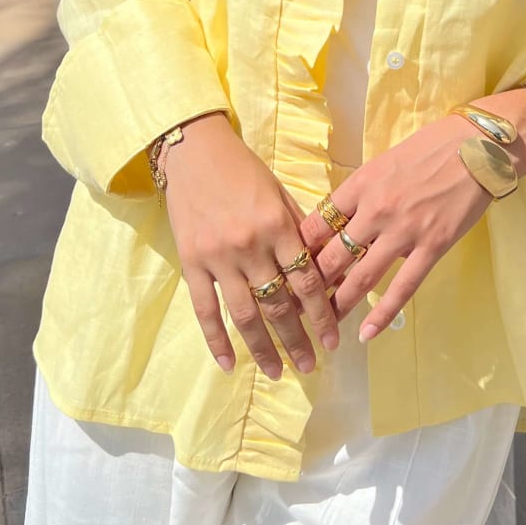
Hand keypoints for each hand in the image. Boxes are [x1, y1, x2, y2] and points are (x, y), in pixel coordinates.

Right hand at [163, 114, 338, 378]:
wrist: (194, 152)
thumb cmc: (244, 170)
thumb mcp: (280, 193)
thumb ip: (301, 231)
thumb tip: (326, 269)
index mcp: (278, 226)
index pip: (307, 282)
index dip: (322, 316)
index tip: (334, 340)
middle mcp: (250, 246)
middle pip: (278, 305)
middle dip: (297, 341)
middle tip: (310, 366)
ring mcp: (218, 257)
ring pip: (244, 315)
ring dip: (264, 348)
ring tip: (278, 372)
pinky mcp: (191, 263)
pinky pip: (205, 310)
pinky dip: (216, 340)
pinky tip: (229, 363)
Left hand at [299, 116, 493, 339]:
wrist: (475, 146)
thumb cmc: (430, 147)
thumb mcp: (383, 162)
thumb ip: (361, 192)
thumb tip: (339, 219)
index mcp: (360, 184)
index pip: (317, 224)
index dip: (300, 251)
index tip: (289, 270)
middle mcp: (375, 210)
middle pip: (332, 256)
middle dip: (311, 286)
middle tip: (298, 307)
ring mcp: (404, 231)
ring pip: (361, 277)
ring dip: (339, 305)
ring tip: (324, 326)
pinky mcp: (432, 247)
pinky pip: (403, 287)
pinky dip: (383, 313)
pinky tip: (367, 333)